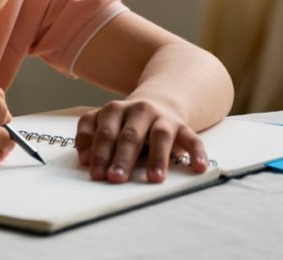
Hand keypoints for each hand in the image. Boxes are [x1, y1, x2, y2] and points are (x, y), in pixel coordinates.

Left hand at [75, 99, 208, 183]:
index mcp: (114, 110)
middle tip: (116, 178)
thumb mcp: (103, 123)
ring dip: (157, 158)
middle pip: (129, 135)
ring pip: (160, 136)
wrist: (158, 103)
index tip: (96, 174)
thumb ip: (89, 137)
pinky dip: (196, 152)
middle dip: (122, 158)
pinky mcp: (183, 127)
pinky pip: (192, 139)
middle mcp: (139, 110)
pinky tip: (198, 167)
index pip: (105, 132)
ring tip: (154, 179)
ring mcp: (163, 118)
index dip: (99, 153)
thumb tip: (84, 160)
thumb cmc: (124, 122)